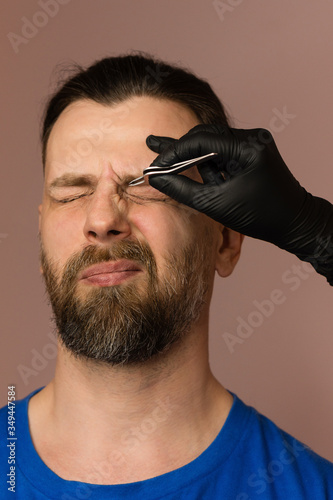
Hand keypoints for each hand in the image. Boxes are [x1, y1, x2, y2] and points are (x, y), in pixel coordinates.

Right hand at [146, 124, 332, 283]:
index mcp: (247, 148)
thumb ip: (182, 189)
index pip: (201, 140)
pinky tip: (211, 180)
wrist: (294, 222)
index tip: (156, 165)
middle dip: (181, 150)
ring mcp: (255, 142)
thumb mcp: (215, 205)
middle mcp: (252, 138)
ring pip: (213, 143)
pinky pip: (225, 151)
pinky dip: (213, 165)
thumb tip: (156, 178)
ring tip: (190, 175)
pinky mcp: (254, 150)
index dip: (174, 152)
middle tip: (154, 148)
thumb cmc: (259, 216)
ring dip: (198, 159)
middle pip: (205, 135)